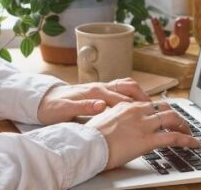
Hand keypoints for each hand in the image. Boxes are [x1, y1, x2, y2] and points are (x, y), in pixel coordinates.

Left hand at [36, 78, 150, 124]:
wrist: (43, 100)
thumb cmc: (53, 107)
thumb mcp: (64, 111)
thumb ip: (83, 108)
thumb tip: (101, 105)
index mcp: (94, 92)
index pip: (121, 98)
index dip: (136, 106)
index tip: (149, 114)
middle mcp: (100, 87)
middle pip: (129, 87)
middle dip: (144, 97)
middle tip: (157, 110)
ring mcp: (100, 88)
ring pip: (126, 86)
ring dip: (140, 95)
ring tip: (152, 108)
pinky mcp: (99, 91)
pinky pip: (121, 89)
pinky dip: (132, 95)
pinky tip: (137, 106)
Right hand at [87, 100, 199, 169]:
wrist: (87, 145)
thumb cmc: (91, 138)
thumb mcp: (104, 122)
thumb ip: (116, 120)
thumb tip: (120, 126)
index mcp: (126, 106)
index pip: (150, 104)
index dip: (161, 111)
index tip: (166, 117)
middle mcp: (137, 111)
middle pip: (164, 108)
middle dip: (176, 116)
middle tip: (182, 124)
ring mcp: (144, 124)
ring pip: (172, 119)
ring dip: (184, 126)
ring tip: (190, 133)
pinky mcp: (147, 139)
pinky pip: (173, 137)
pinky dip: (187, 139)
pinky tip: (193, 143)